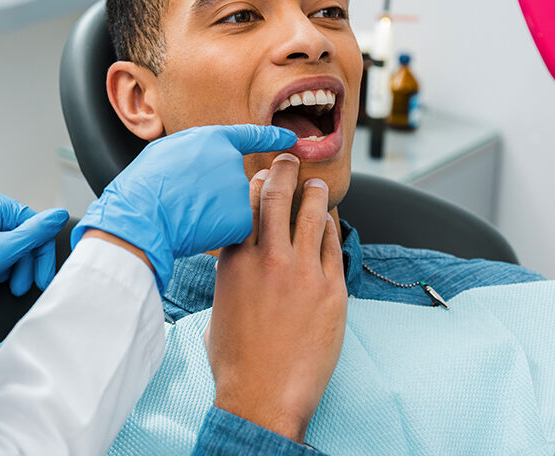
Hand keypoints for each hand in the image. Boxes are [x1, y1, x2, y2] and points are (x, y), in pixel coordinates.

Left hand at [0, 190, 68, 294]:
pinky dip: (0, 264)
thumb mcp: (6, 249)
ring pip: (9, 243)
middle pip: (22, 235)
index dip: (42, 254)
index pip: (34, 225)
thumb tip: (59, 216)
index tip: (44, 277)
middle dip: (25, 263)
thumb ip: (37, 233)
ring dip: (14, 266)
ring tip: (7, 285)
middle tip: (23, 286)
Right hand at [71, 124, 296, 292]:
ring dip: (219, 213)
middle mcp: (233, 163)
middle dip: (222, 193)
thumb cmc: (145, 186)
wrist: (142, 217)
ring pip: (236, 207)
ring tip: (189, 216)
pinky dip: (219, 233)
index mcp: (214, 140)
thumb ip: (196, 152)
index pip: (252, 136)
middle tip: (193, 201)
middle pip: (238, 181)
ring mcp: (239, 192)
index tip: (292, 139)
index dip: (273, 136)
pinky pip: (234, 228)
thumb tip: (205, 157)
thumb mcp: (167, 151)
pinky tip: (197, 231)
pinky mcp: (241, 220)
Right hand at [205, 154, 346, 442]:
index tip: (262, 173)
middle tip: (290, 159)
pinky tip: (330, 221)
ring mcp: (303, 272)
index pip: (245, 205)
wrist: (263, 395)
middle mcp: (268, 259)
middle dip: (285, 171)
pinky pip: (334, 245)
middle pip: (278, 197)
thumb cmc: (236, 361)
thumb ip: (232, 276)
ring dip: (315, 193)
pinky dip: (331, 227)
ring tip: (317, 184)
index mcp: (234, 262)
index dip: (256, 183)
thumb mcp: (220, 307)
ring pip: (312, 214)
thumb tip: (238, 262)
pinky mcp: (332, 290)